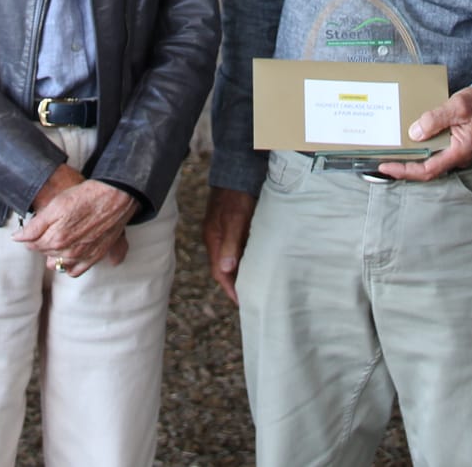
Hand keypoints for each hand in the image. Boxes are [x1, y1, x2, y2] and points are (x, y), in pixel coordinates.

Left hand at [11, 175, 136, 278]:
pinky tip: (68, 254)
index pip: (32, 245)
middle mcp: (68, 252)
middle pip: (45, 253)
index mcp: (55, 239)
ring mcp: (82, 256)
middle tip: (46, 230)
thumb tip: (17, 238)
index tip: (32, 229)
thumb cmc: (85, 197)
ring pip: (58, 264)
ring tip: (57, 240)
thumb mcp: (55, 205)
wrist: (115, 197)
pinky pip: (75, 271)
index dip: (29, 237)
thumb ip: (35, 226)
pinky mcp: (95, 256)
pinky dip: (68, 266)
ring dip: (53, 255)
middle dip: (41, 244)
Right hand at [202, 187, 255, 303]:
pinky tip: (257, 260)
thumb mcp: (235, 219)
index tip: (242, 302)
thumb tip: (227, 269)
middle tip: (252, 297)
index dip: (230, 289)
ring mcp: (224, 231)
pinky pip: (238, 248)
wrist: (236, 169)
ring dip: (241, 271)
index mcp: (214, 240)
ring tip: (256, 283)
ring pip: (232, 258)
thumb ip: (231, 244)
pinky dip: (246, 258)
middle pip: (224, 268)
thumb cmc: (236, 195)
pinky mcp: (233, 225)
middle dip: (235, 284)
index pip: (220, 272)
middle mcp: (217, 238)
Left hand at [371, 86, 471, 181]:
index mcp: (458, 152)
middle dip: (403, 164)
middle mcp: (457, 157)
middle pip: (425, 167)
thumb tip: (414, 133)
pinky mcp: (456, 143)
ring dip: (411, 154)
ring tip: (391, 147)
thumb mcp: (459, 106)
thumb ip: (436, 119)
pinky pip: (435, 148)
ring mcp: (457, 151)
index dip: (404, 170)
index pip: (426, 170)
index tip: (385, 165)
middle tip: (381, 156)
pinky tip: (409, 135)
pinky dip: (420, 144)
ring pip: (429, 158)